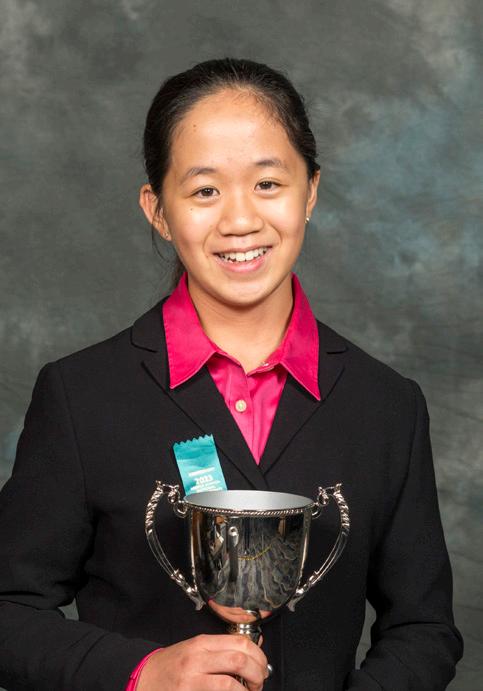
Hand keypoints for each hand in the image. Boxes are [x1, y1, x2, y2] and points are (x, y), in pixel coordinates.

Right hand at [136, 633, 268, 689]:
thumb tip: (254, 651)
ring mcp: (192, 680)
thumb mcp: (196, 650)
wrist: (144, 679)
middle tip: (259, 683)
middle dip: (258, 674)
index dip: (258, 656)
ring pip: (230, 684)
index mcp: (202, 643)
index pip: (240, 642)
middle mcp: (198, 659)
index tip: (262, 666)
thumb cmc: (172, 665)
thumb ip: (222, 650)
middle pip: (240, 660)